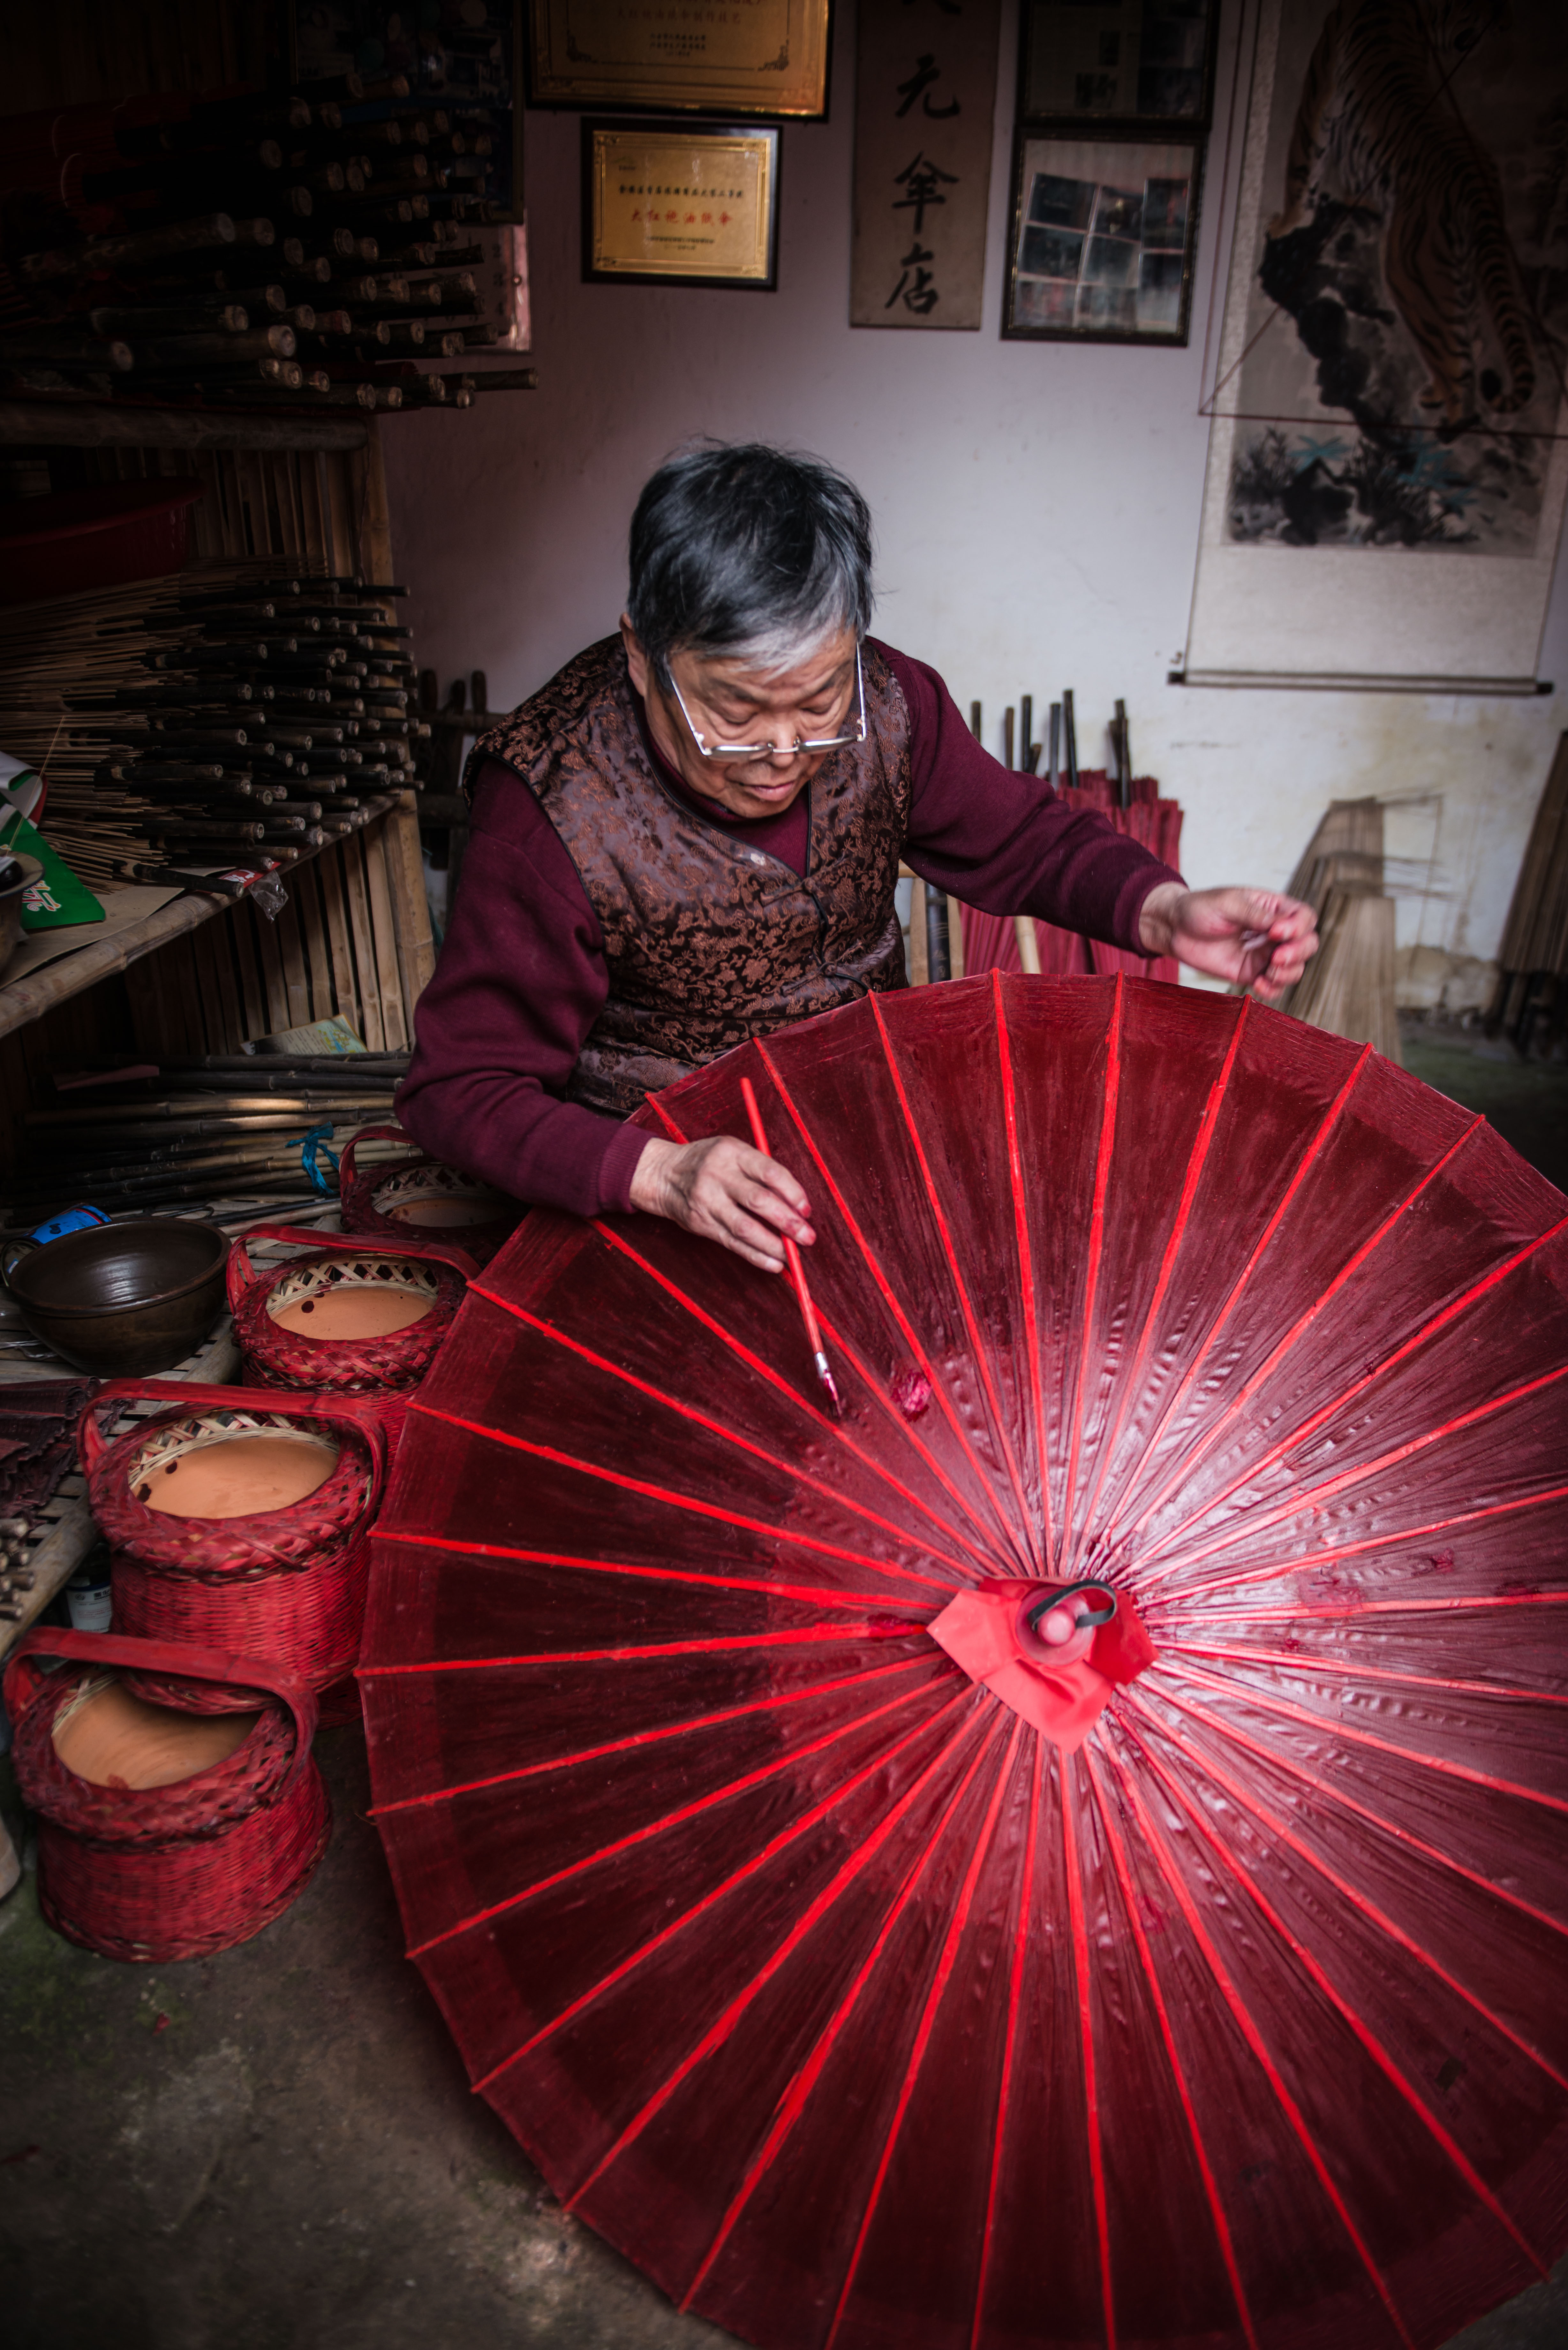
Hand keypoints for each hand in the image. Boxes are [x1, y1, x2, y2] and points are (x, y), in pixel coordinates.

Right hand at [629, 1133, 814, 1271]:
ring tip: (792, 1255)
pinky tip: (773, 1264)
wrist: (664, 1174)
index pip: (769, 1172)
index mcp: (732, 1152)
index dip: (792, 1193)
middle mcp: (718, 1175)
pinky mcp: (701, 1223)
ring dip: (773, 1245)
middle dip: (787, 1222)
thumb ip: (761, 1170)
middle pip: (759, 1200)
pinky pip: (732, 1243)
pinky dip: (755, 1256)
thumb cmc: (709, 1162)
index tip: (807, 1210)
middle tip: (807, 1237)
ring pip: (745, 1227)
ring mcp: (707, 1200)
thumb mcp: (733, 1152)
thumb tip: (797, 1204)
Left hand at [1138, 883, 1317, 1001]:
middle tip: (1276, 957)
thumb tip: (1282, 924)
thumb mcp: (1229, 904)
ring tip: (1267, 973)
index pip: (1305, 917)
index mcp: (1273, 908)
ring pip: (1294, 967)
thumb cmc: (1200, 908)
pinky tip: (1259, 984)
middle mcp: (1274, 931)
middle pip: (1307, 944)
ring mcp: (1263, 953)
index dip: (1299, 927)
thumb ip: (1256, 915)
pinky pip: (1273, 985)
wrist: (1175, 929)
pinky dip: (1273, 989)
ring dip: (1288, 973)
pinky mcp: (1250, 972)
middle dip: (1298, 953)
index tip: (1275, 932)